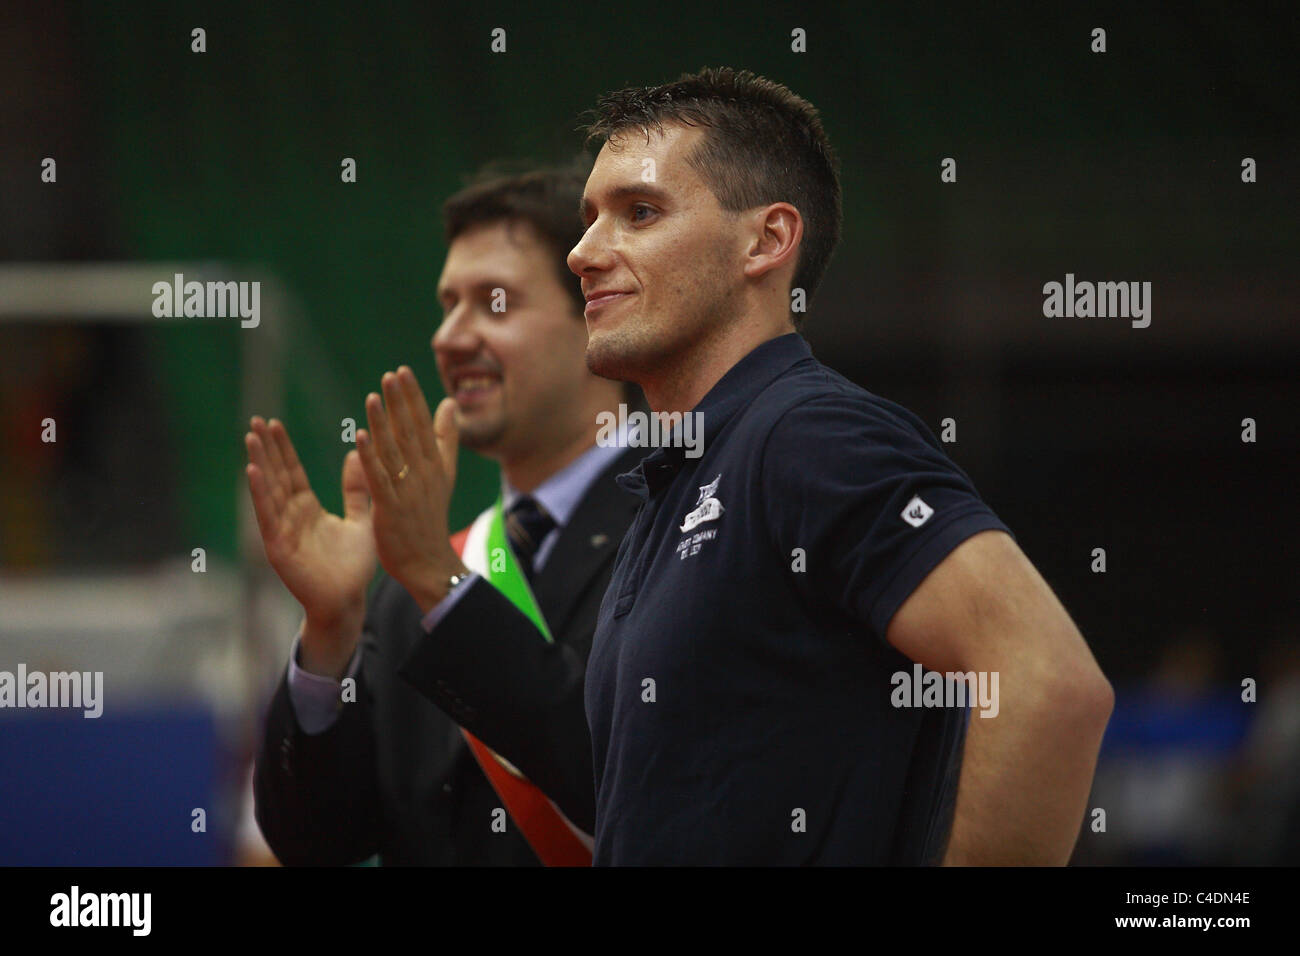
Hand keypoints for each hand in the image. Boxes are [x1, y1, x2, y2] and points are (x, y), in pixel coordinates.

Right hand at [244, 417, 375, 674]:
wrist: (348, 600)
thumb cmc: (354, 566)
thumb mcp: (361, 521)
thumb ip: (357, 491)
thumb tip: (356, 454)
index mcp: (307, 509)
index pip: (291, 472)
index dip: (283, 448)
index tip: (274, 423)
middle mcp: (291, 516)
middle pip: (276, 476)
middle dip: (266, 449)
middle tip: (255, 421)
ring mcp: (282, 531)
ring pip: (268, 491)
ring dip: (259, 463)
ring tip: (251, 438)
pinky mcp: (278, 546)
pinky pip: (267, 515)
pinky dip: (259, 493)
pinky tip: (253, 471)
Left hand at [354, 365, 466, 612]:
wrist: (429, 562)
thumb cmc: (430, 518)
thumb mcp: (444, 474)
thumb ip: (445, 439)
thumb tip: (448, 404)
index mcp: (435, 464)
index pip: (423, 424)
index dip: (412, 398)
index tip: (402, 372)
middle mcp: (424, 473)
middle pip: (410, 432)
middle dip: (400, 402)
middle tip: (390, 375)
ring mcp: (408, 490)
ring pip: (394, 451)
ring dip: (383, 424)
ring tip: (373, 396)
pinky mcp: (391, 507)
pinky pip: (379, 478)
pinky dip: (370, 457)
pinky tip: (360, 437)